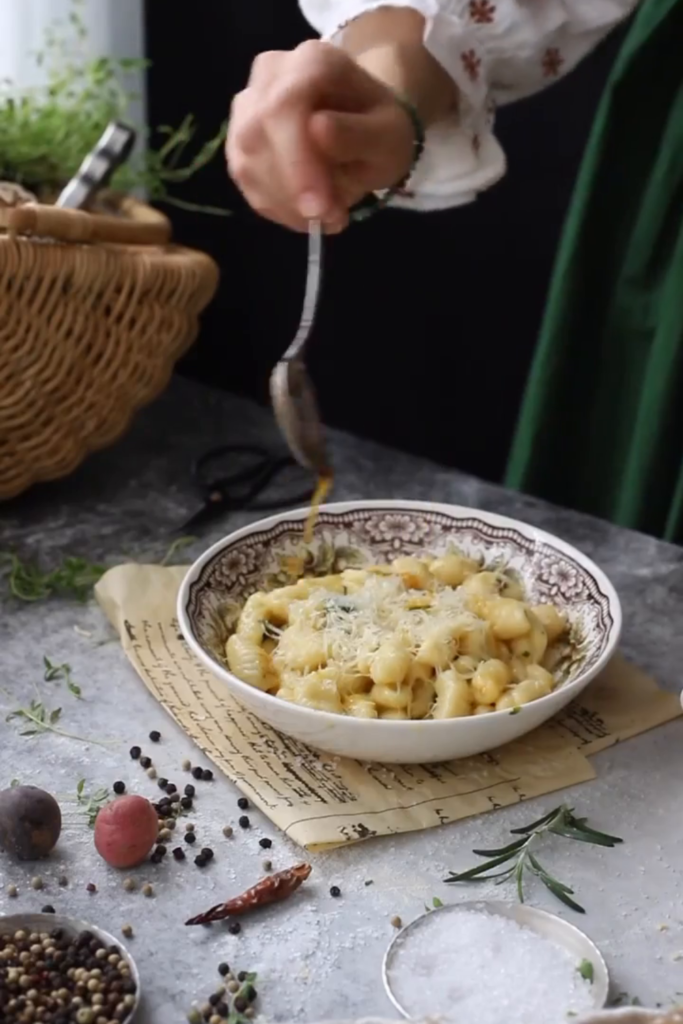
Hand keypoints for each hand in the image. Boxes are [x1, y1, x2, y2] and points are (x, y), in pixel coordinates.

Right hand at [226, 40, 415, 232]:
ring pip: (246, 163)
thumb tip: (317, 129)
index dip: (295, 162)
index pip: (285, 106)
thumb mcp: (388, 135)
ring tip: (327, 216)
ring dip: (285, 204)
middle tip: (332, 219)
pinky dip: (276, 207)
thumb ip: (358, 134)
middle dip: (292, 191)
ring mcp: (247, 105)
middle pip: (256, 136)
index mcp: (312, 61)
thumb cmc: (378, 129)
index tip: (319, 207)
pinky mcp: (238, 139)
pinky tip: (305, 213)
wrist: (362, 125)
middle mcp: (269, 74)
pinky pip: (246, 181)